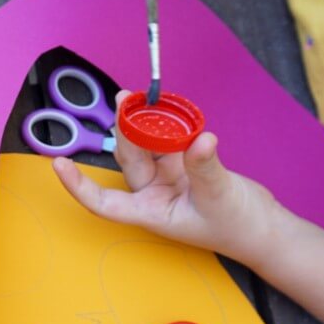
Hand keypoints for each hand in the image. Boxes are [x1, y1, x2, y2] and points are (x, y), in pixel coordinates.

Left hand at [52, 92, 283, 264]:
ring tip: (138, 95)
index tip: (59, 164)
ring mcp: (167, 178)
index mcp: (150, 212)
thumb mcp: (219, 195)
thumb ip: (205, 167)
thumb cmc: (238, 225)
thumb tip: (200, 139)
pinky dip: (166, 125)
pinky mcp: (183, 164)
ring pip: (145, 145)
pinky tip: (165, 107)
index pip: (104, 203)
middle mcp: (152, 194)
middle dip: (125, 131)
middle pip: (128, 160)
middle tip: (127, 99)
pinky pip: (167, 140)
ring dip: (142, 122)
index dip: (79, 186)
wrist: (264, 228)